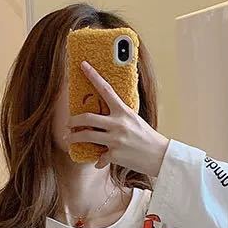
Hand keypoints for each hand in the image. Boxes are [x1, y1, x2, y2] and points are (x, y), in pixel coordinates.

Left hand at [67, 61, 169, 175]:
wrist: (159, 155)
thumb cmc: (147, 138)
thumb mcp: (134, 121)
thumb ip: (119, 117)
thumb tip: (104, 118)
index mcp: (124, 111)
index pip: (106, 89)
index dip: (93, 76)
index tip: (83, 65)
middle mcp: (118, 124)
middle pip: (87, 118)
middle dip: (73, 121)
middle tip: (68, 123)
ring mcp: (115, 139)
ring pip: (87, 136)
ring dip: (74, 137)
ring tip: (68, 138)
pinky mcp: (114, 154)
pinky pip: (99, 157)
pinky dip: (98, 160)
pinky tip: (98, 161)